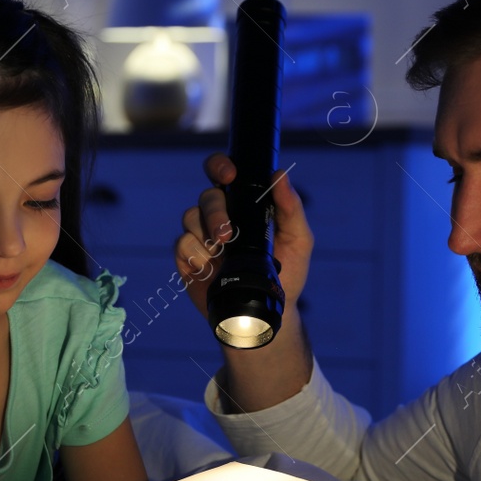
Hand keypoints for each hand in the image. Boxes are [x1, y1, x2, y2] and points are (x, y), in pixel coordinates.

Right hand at [175, 152, 315, 321]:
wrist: (270, 313)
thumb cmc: (288, 273)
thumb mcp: (299, 240)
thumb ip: (291, 208)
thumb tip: (280, 175)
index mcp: (243, 205)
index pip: (223, 174)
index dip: (220, 166)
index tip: (229, 176)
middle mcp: (220, 217)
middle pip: (206, 197)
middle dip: (214, 212)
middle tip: (227, 234)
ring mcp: (203, 238)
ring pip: (189, 218)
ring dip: (204, 233)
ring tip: (220, 252)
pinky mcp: (189, 260)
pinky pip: (181, 244)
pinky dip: (194, 254)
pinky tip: (208, 267)